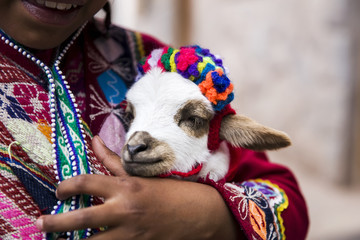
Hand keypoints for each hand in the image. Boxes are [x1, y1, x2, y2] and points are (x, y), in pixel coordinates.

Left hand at [36, 136, 239, 239]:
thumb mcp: (140, 174)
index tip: (59, 191)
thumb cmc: (168, 190)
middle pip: (81, 219)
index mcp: (125, 188)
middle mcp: (124, 211)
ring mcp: (129, 234)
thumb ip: (112, 160)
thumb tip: (94, 141)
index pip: (86, 183)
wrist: (198, 214)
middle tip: (41, 222)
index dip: (66, 186)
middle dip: (55, 223)